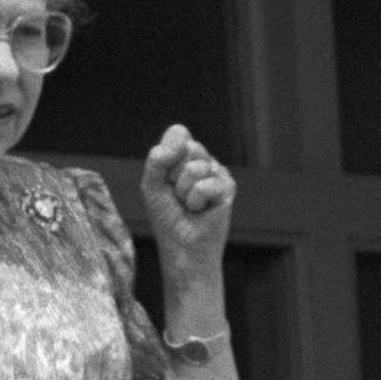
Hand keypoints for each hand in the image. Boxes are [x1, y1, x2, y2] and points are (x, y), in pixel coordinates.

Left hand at [140, 123, 235, 268]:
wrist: (181, 245)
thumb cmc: (166, 216)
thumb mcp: (152, 184)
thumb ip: (158, 159)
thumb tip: (179, 134)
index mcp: (185, 155)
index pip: (178, 134)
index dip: (167, 154)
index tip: (164, 177)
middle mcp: (204, 160)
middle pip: (188, 147)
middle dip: (174, 175)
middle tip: (176, 194)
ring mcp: (217, 173)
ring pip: (196, 167)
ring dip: (183, 191)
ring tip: (187, 204)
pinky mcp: (228, 188)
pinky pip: (204, 185)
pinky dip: (195, 201)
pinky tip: (200, 210)